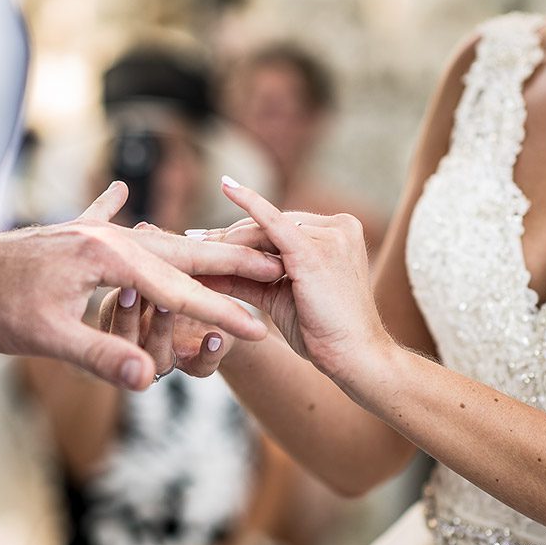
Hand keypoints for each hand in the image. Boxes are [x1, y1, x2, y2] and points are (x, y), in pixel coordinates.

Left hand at [0, 182, 281, 389]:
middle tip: (272, 268)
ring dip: (187, 248)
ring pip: (150, 240)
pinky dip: (114, 207)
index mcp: (108, 257)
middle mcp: (104, 236)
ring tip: (221, 246)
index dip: (220, 314)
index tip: (258, 330)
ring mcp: (84, 232)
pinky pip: (100, 220)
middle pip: (178, 254)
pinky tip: (119, 187)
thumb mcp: (47, 337)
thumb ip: (101, 355)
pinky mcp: (62, 236)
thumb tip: (147, 378)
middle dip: (226, 265)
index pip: (177, 292)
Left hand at [201, 177, 392, 381]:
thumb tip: (211, 265)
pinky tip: (227, 187)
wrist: (354, 357)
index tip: (209, 236)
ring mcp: (330, 235)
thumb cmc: (322, 331)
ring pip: (266, 229)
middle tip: (191, 238)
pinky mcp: (314, 249)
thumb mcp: (282, 296)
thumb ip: (251, 276)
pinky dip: (249, 204)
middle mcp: (337, 228)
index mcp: (337, 235)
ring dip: (228, 238)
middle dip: (229, 235)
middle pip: (271, 226)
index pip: (281, 228)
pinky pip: (274, 223)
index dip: (244, 233)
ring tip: (194, 244)